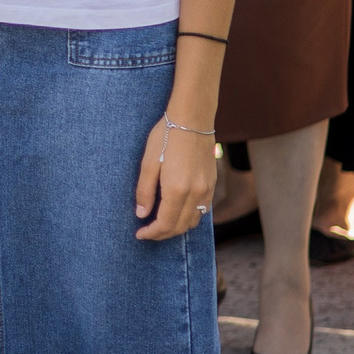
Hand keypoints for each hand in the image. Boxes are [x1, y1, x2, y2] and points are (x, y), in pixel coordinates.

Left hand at [134, 114, 218, 241]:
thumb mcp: (148, 162)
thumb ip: (144, 191)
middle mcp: (195, 194)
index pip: (165, 224)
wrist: (192, 119)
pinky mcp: (212, 183)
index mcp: (177, 190)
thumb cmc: (166, 137)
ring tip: (161, 223)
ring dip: (177, 227)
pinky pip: (203, 210)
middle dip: (163, 234)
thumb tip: (141, 214)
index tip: (140, 234)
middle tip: (148, 232)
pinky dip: (190, 217)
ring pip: (193, 221)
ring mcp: (207, 189)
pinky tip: (178, 210)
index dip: (152, 233)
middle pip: (180, 227)